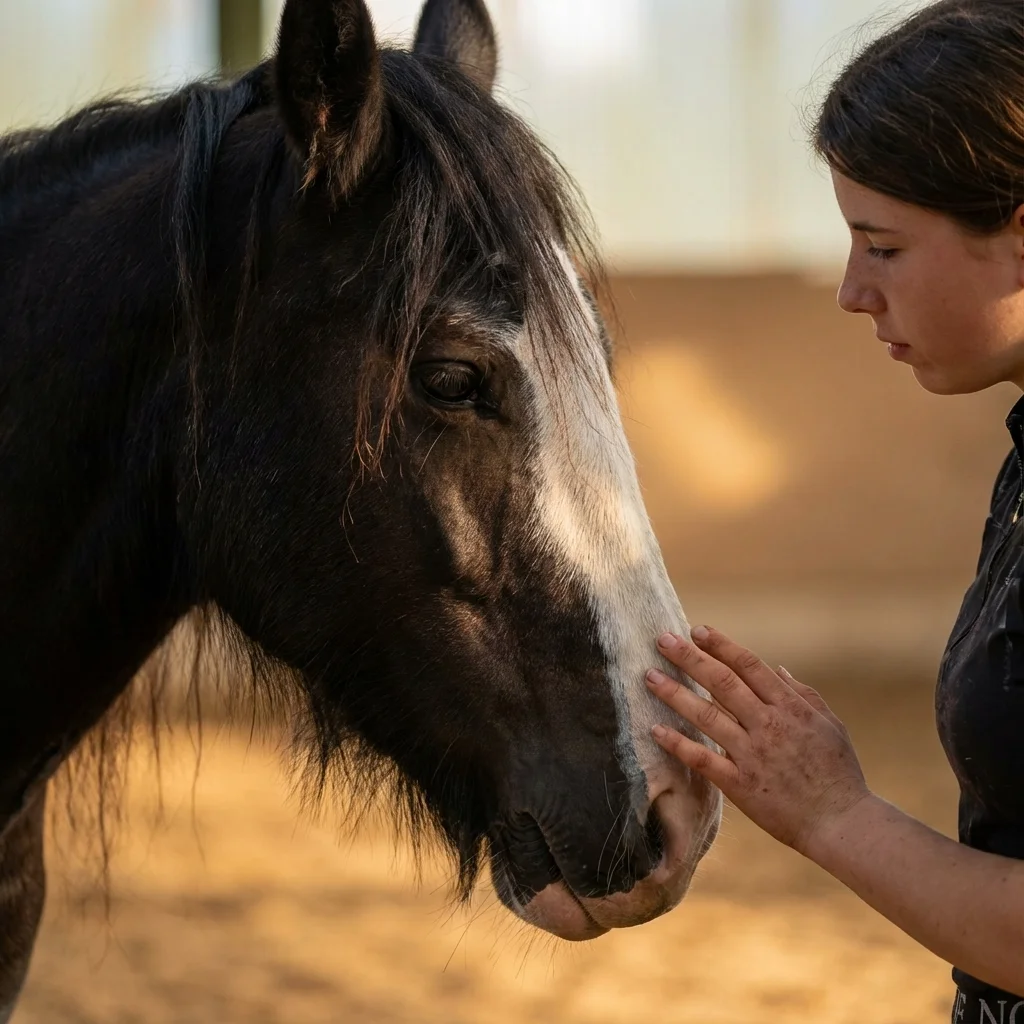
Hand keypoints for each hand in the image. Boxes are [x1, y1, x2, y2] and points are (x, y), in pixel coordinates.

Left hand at [647, 626, 871, 855]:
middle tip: (662, 640)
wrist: (842, 822)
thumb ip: (803, 694)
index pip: (749, 666)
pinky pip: (703, 759)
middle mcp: (768, 725)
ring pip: (706, 715)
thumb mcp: (830, 725)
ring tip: (649, 676)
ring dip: (674, 694)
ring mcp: (752, 754)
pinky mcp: (740, 784)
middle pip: (721, 682)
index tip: (697, 630)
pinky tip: (656, 730)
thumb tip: (778, 669)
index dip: (721, 645)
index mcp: (790, 708)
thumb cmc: (839, 773)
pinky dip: (678, 744)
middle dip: (689, 658)